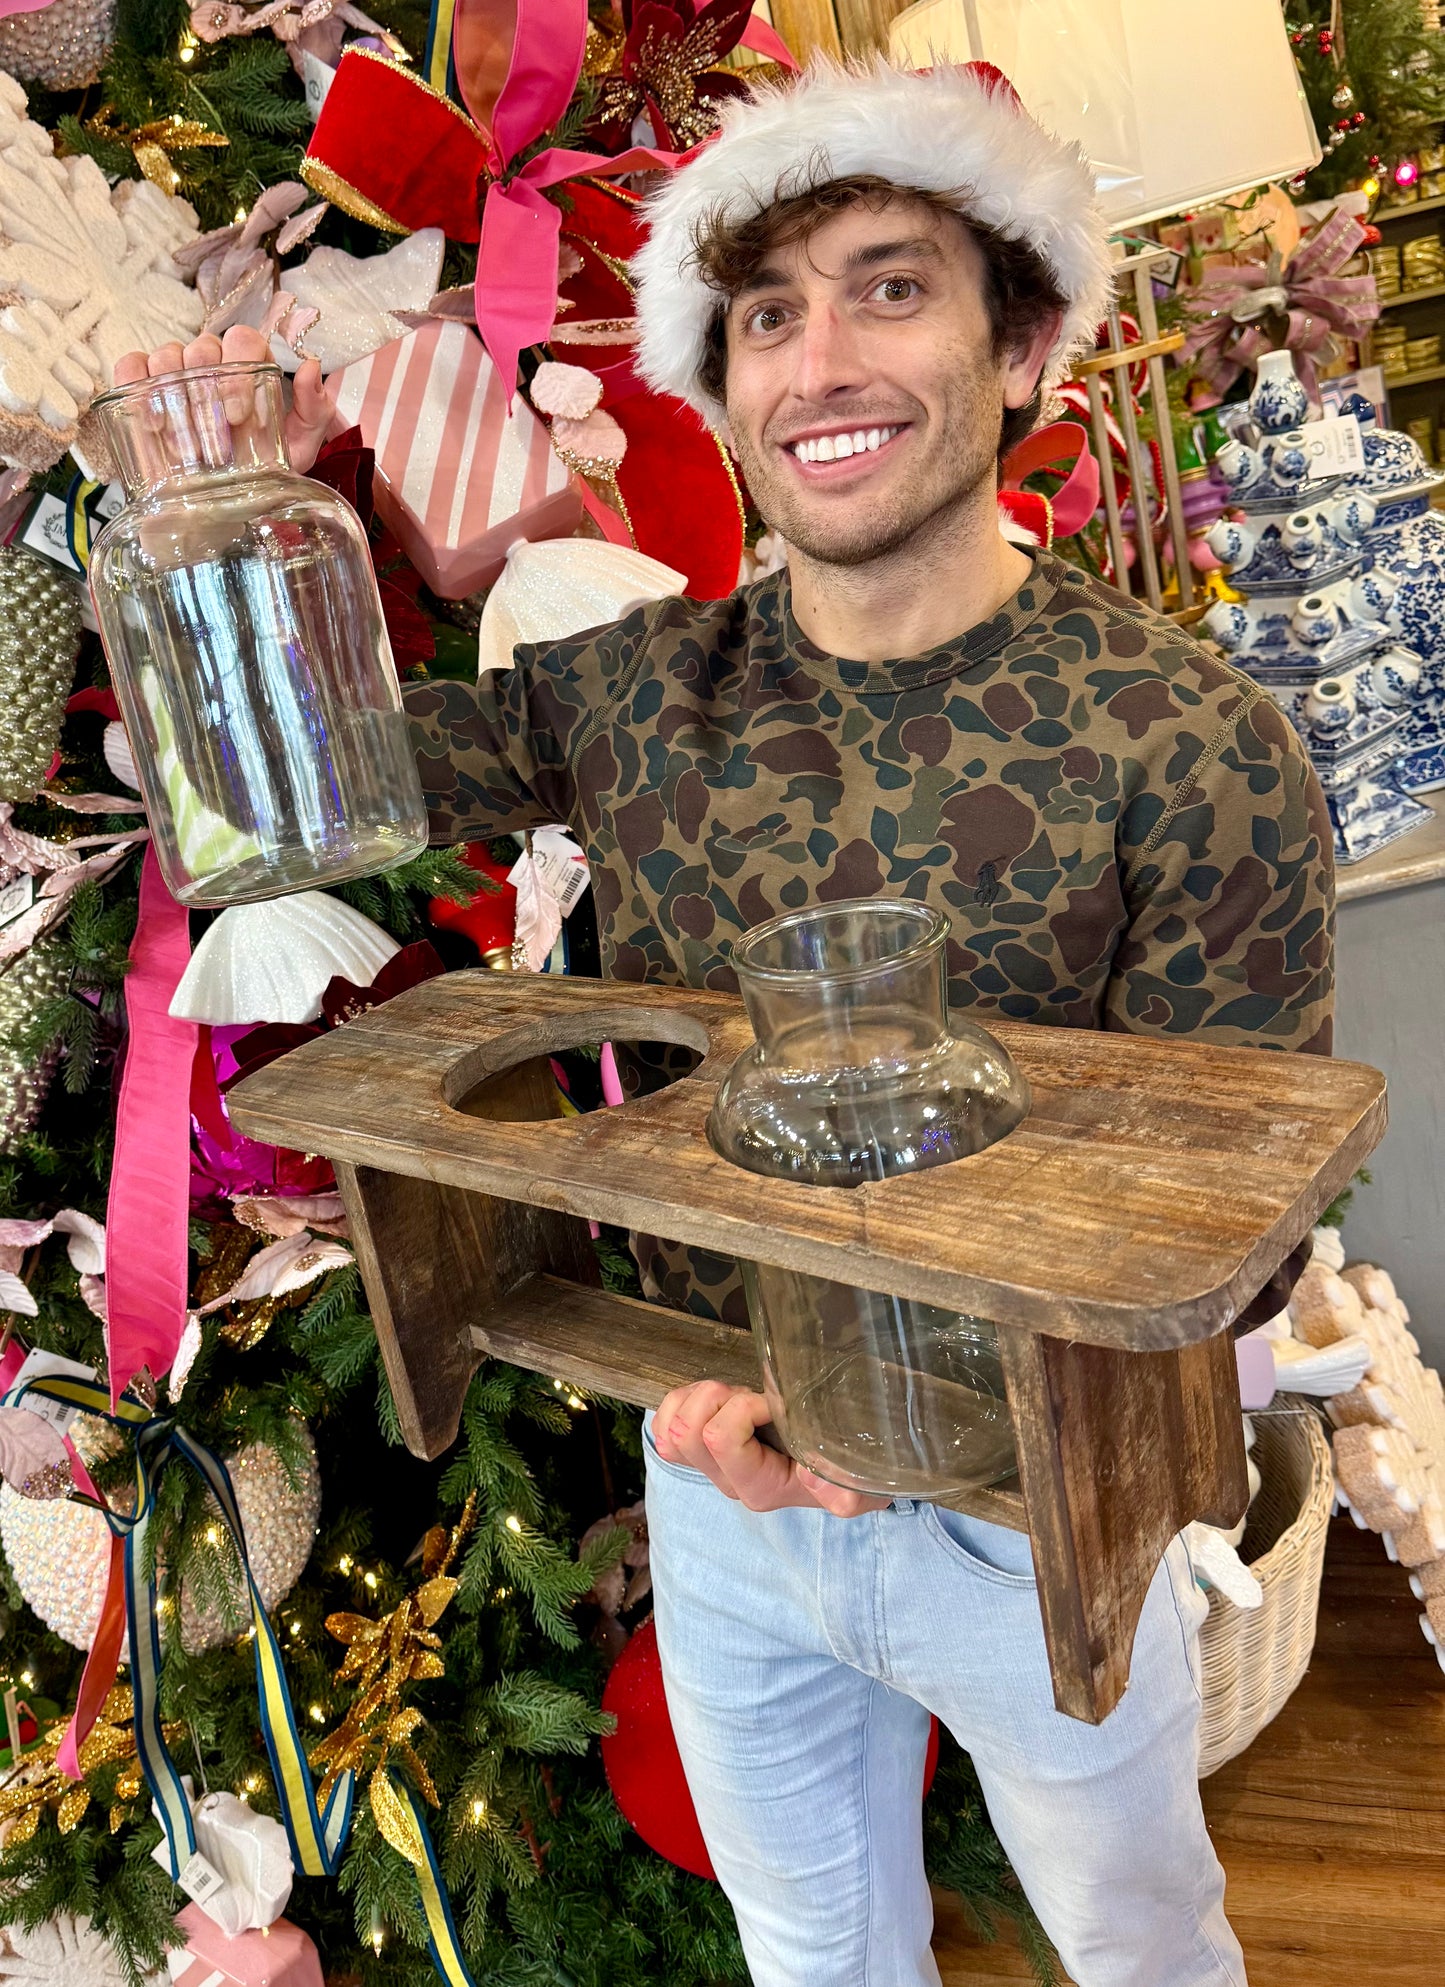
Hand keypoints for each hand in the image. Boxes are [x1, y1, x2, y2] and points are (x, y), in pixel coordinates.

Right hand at [112, 325, 333, 472]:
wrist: (238, 495)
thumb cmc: (270, 462)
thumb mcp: (301, 442)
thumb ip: (314, 407)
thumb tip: (311, 367)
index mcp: (251, 361)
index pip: (243, 340)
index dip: (238, 370)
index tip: (237, 416)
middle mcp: (213, 358)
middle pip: (201, 349)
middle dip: (205, 397)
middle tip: (213, 445)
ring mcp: (177, 369)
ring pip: (166, 356)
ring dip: (172, 398)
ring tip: (182, 445)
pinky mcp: (146, 383)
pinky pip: (132, 365)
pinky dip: (133, 383)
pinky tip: (148, 419)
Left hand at [651, 1380, 890, 1516]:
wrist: (843, 1474)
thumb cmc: (849, 1471)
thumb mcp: (863, 1486)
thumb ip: (846, 1492)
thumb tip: (814, 1479)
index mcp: (760, 1487)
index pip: (720, 1439)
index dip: (743, 1407)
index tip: (775, 1406)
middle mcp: (729, 1482)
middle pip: (689, 1431)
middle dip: (719, 1397)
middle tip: (753, 1397)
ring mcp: (711, 1468)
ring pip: (673, 1426)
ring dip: (702, 1397)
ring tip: (737, 1396)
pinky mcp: (700, 1451)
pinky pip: (664, 1425)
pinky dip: (682, 1402)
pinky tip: (716, 1400)